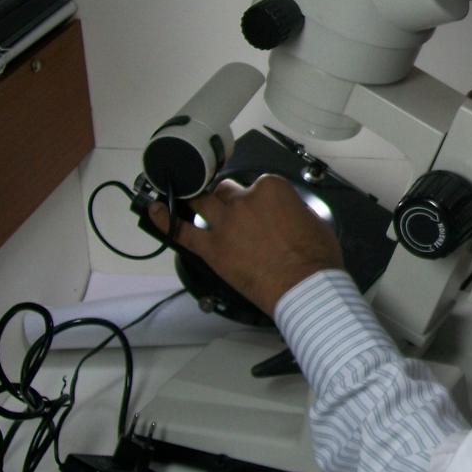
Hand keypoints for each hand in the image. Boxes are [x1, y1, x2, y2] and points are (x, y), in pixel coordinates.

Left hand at [147, 174, 344, 316]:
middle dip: (227, 198)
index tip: (261, 210)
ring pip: (203, 201)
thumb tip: (285, 214)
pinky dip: (164, 219)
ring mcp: (225, 223)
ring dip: (197, 200)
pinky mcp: (212, 249)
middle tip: (233, 212)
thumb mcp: (313, 220)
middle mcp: (244, 200)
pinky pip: (180, 230)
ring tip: (190, 199)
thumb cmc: (317, 257)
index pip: (257, 183)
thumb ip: (292, 209)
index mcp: (272, 188)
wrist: (306, 288)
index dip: (257, 197)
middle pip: (226, 190)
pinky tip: (154, 210)